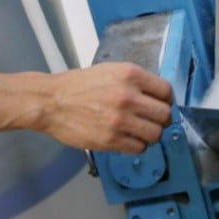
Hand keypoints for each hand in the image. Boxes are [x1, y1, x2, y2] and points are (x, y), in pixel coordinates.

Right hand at [38, 63, 173, 153]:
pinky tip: (128, 139)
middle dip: (161, 119)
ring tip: (141, 132)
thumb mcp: (111, 71)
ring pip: (155, 134)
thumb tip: (157, 96)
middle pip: (165, 115)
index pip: (166, 91)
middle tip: (153, 120)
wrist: (52, 102)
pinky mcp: (110, 140)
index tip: (162, 104)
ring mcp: (120, 120)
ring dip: (151, 135)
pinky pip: (139, 148)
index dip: (166, 100)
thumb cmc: (79, 85)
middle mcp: (128, 97)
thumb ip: (136, 81)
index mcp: (130, 75)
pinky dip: (137, 145)